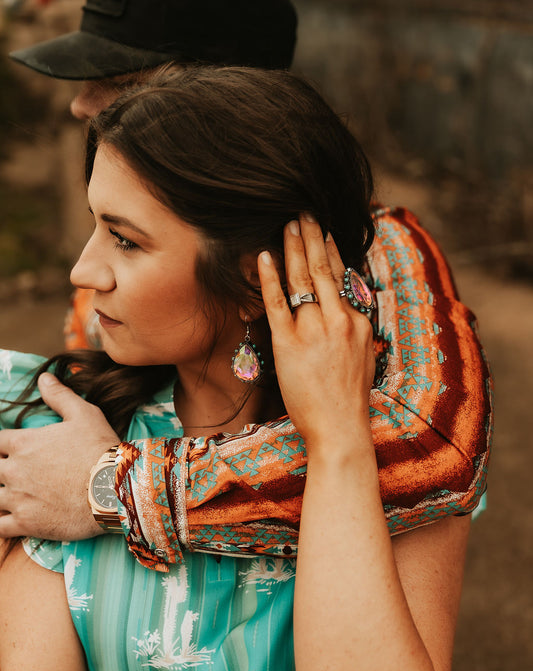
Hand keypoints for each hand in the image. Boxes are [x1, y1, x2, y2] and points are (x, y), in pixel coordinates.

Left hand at [0, 372, 118, 539]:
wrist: (114, 487)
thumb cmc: (99, 448)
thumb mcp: (84, 413)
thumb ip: (59, 395)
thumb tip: (44, 378)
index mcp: (22, 444)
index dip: (0, 446)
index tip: (6, 450)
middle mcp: (13, 471)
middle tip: (7, 473)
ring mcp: (18, 499)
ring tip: (5, 497)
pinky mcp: (26, 524)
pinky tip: (5, 521)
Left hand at [258, 215, 374, 449]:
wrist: (341, 429)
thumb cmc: (348, 401)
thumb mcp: (362, 358)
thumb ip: (353, 332)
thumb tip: (345, 313)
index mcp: (358, 322)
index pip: (342, 279)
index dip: (331, 251)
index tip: (324, 231)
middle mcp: (339, 319)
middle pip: (323, 269)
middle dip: (313, 236)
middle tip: (303, 212)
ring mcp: (314, 329)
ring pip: (302, 278)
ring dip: (294, 246)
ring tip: (287, 223)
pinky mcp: (288, 343)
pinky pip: (276, 302)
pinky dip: (269, 277)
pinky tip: (263, 256)